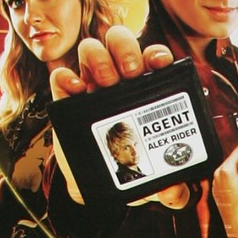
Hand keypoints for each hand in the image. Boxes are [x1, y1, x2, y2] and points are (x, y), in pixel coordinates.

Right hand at [48, 27, 189, 210]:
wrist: (95, 186)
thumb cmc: (130, 170)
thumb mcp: (153, 180)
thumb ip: (171, 189)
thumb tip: (176, 193)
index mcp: (145, 90)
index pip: (152, 58)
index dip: (157, 54)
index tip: (160, 64)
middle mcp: (119, 81)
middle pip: (121, 43)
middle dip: (127, 50)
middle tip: (131, 74)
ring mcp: (91, 87)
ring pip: (91, 49)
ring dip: (98, 57)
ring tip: (105, 81)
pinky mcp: (66, 100)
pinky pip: (61, 77)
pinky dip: (65, 76)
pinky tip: (75, 88)